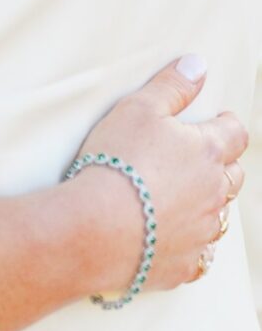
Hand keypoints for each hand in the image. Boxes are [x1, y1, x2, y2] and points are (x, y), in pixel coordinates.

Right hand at [69, 57, 246, 295]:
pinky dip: (193, 246)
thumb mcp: (138, 108)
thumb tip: (198, 65)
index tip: (220, 121)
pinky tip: (179, 239)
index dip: (228, 125)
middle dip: (223, 165)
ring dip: (208, 205)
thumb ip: (172, 86)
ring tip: (187, 198)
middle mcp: (214, 194)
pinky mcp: (184, 265)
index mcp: (208, 152)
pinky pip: (200, 257)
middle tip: (205, 159)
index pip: (235, 134)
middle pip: (234, 177)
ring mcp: (202, 233)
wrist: (96, 227)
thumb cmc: (116, 162)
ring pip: (219, 217)